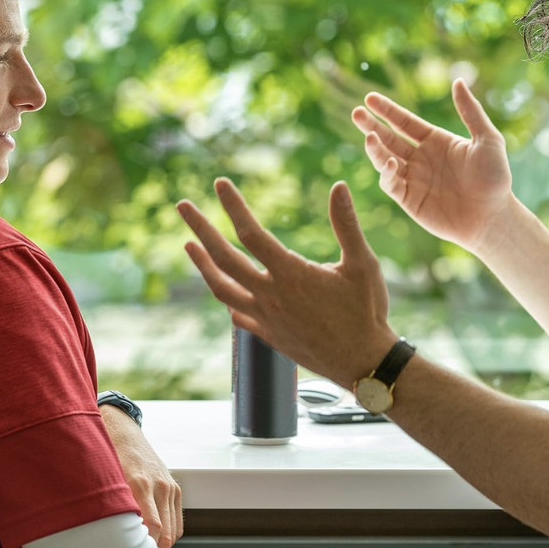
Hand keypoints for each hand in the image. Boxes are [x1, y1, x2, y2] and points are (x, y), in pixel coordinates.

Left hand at [100, 406, 182, 547]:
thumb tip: (106, 537)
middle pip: (165, 532)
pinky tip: (155, 542)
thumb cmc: (108, 456)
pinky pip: (177, 521)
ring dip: (162, 546)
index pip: (151, 527)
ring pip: (173, 530)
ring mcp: (169, 486)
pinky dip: (169, 535)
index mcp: (139, 483)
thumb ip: (109, 506)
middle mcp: (158, 485)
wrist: (122, 431)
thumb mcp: (104, 480)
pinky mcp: (175, 487)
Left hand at [176, 179, 397, 387]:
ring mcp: (266, 318)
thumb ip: (347, 224)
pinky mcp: (269, 335)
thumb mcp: (362, 263)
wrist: (362, 362)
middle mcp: (271, 296)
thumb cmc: (366, 311)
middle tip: (182, 206)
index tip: (220, 184)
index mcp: (291, 274)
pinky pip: (238, 315)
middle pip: (224, 258)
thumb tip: (339, 187)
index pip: (251, 233)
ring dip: (202, 265)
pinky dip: (227, 297)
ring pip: (222, 289)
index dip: (233, 206)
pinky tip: (223, 288)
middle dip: (201, 228)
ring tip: (188, 246)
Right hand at [352, 78, 512, 252]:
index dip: (386, 110)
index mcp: (435, 141)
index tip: (369, 98)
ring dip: (375, 149)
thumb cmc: (495, 178)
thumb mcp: (487, 139)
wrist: (493, 218)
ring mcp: (413, 179)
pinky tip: (392, 162)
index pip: (404, 122)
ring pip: (386, 160)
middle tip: (356, 113)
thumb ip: (471, 111)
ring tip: (368, 137)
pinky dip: (387, 173)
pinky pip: (391, 183)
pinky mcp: (409, 200)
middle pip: (389, 138)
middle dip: (371, 126)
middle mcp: (421, 158)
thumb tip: (458, 81)